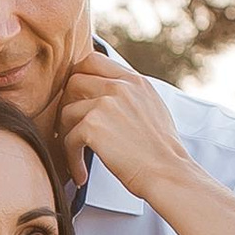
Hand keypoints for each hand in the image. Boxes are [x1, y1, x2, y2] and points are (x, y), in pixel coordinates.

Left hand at [56, 39, 190, 205]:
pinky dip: (71, 159)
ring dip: (66, 136)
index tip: (75, 97)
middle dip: (66, 104)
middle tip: (69, 126)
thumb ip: (130, 96)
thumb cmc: (162, 153)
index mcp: (135, 81)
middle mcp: (120, 87)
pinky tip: (80, 173)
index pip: (94, 61)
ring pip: (66, 111)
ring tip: (75, 155)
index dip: (78, 77)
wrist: (168, 174)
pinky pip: (68, 138)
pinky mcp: (93, 125)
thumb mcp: (153, 110)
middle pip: (74, 81)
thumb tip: (104, 97)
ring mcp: (105, 104)